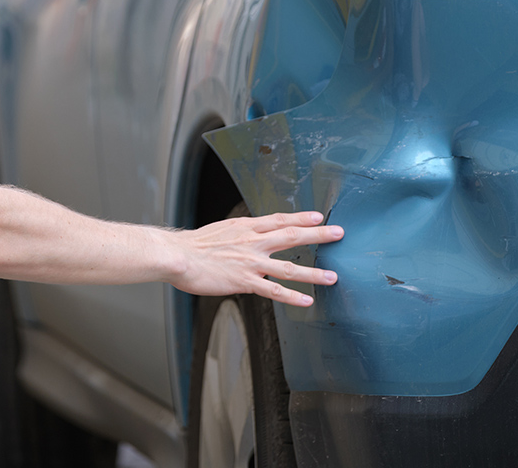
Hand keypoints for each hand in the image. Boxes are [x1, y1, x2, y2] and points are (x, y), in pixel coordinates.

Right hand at [170, 211, 342, 306]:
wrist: (178, 255)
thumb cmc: (194, 245)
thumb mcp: (220, 230)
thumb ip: (238, 234)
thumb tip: (247, 237)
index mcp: (246, 227)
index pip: (279, 219)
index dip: (301, 217)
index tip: (318, 216)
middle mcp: (252, 241)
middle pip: (292, 236)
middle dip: (319, 235)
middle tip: (339, 233)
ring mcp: (250, 262)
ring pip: (289, 267)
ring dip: (313, 272)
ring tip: (332, 276)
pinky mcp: (244, 281)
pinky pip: (273, 291)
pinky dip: (292, 297)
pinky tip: (307, 301)